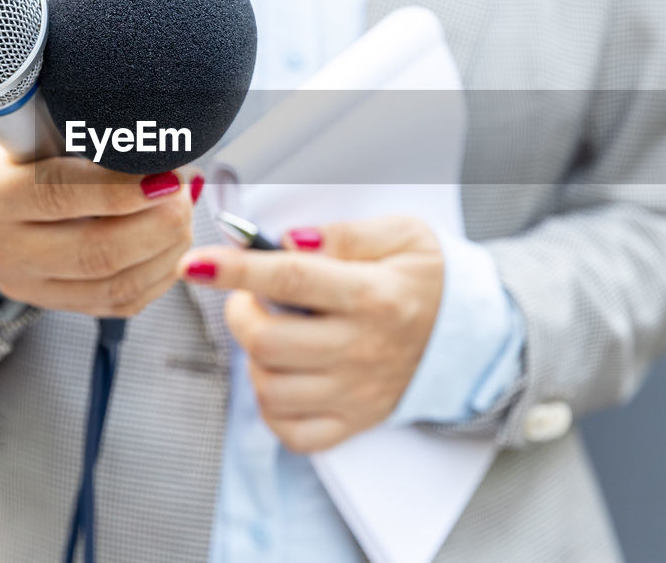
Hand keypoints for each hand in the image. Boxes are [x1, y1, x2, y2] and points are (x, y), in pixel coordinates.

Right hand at [0, 112, 200, 316]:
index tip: (167, 177)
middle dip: (157, 226)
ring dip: (165, 252)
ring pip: (112, 284)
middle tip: (185, 196)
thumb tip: (160, 147)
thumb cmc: (25, 142)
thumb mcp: (39, 121)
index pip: (58, 195)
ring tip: (185, 216)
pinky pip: (118, 303)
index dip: (119, 189)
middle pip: (93, 252)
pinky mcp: (52, 302)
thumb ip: (87, 130)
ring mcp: (25, 282)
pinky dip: (158, 276)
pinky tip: (174, 247)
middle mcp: (0, 246)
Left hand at [177, 216, 443, 452]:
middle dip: (239, 312)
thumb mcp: (401, 236)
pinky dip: (272, 405)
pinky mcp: (353, 422)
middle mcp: (361, 349)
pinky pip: (291, 431)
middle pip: (268, 342)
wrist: (470, 335)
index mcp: (373, 295)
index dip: (234, 269)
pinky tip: (283, 373)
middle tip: (250, 296)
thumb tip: (288, 240)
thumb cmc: (425, 279)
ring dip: (253, 356)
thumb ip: (343, 234)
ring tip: (271, 332)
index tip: (195, 262)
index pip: (289, 278)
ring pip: (270, 388)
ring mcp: (356, 393)